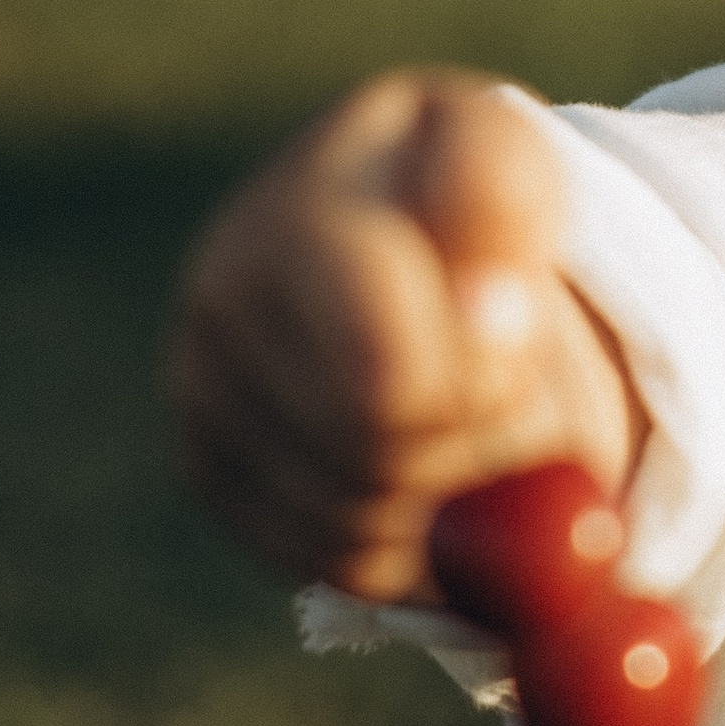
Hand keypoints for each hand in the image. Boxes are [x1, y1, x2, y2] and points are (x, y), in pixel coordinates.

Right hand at [169, 68, 644, 601]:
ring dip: (458, 499)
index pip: (390, 381)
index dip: (489, 391)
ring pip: (363, 528)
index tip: (524, 335)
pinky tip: (431, 462)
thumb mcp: (513, 163)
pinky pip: (337, 562)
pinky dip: (415, 542)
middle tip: (513, 382)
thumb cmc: (472, 203)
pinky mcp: (207, 468)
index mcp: (298, 216)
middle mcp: (222, 301)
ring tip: (471, 409)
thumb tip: (488, 310)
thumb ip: (507, 201)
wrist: (403, 229)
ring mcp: (200, 391)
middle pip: (382, 462)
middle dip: (485, 443)